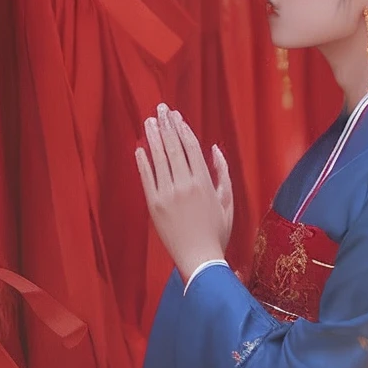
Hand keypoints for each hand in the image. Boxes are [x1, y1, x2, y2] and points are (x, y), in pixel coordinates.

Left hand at [135, 104, 232, 282]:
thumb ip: (223, 172)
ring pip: (159, 158)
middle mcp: (185, 184)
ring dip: (153, 137)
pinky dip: (142, 161)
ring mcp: (167, 194)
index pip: (191, 147)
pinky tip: (139, 148)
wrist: (199, 258)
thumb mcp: (228, 201)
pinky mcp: (154, 205)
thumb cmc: (217, 231)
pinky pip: (146, 178)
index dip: (183, 129)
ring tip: (149, 122)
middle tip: (161, 109)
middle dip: (167, 125)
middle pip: (174, 147)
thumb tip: (214, 148)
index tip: (176, 116)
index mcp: (204, 182)